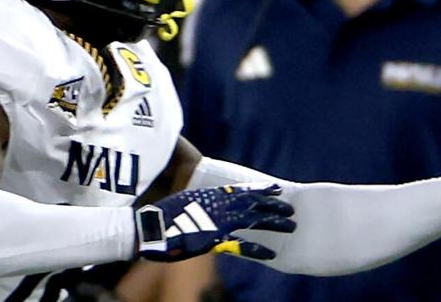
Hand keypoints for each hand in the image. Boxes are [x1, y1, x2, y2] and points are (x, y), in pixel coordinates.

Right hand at [135, 184, 295, 262]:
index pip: (241, 189)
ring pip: (253, 219)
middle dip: (273, 204)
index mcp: (211, 195)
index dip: (260, 189)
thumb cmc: (162, 218)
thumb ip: (201, 204)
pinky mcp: (215, 239)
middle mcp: (218, 204)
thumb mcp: (185, 204)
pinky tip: (272, 253)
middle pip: (252, 202)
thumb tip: (209, 206)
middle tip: (290, 207)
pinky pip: (242, 244)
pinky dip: (258, 249)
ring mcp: (218, 221)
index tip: (276, 187)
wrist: (149, 228)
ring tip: (291, 225)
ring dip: (273, 221)